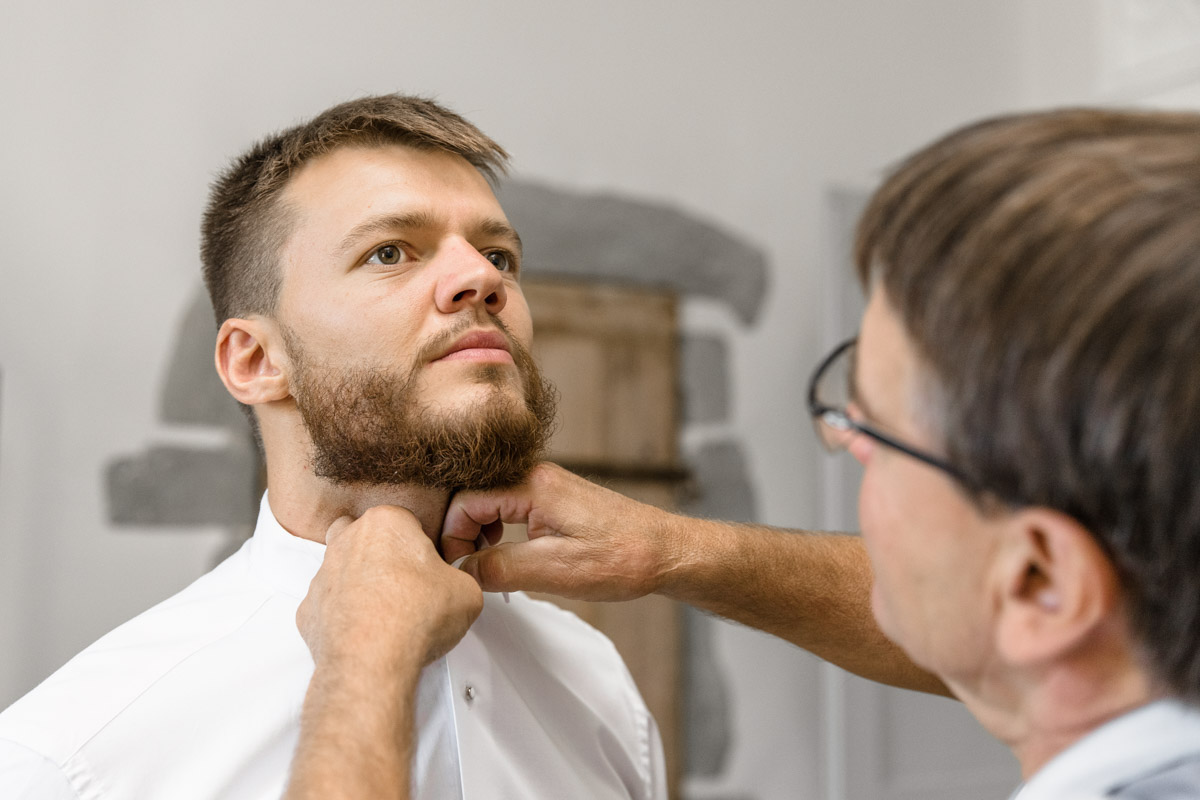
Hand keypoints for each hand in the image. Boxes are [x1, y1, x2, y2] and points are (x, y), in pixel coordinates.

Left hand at [298, 506, 483, 671]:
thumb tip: (455, 588)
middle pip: (364, 534)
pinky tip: (364, 631)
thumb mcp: (466, 591)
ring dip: (359, 583)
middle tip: (406, 581)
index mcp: (386, 523)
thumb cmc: (413, 618)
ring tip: (387, 611)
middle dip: (381, 553)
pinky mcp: (309, 609)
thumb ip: (459, 579)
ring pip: (341, 568)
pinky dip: (342, 615)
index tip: (430, 566)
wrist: (372, 661)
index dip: (421, 545)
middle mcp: (349, 541)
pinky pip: (327, 604)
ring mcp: (324, 574)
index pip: (406, 520)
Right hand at [441, 462, 675, 600]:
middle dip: (461, 534)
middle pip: (473, 497)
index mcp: (532, 485)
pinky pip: (510, 508)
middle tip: (466, 570)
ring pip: (491, 503)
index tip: (454, 568)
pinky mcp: (556, 500)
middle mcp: (537, 476)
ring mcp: (547, 486)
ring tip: (484, 565)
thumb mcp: (554, 570)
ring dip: (479, 533)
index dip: (451, 537)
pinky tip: (507, 555)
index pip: (464, 500)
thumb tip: (463, 572)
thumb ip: (500, 568)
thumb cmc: (623, 557)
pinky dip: (498, 531)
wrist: (666, 552)